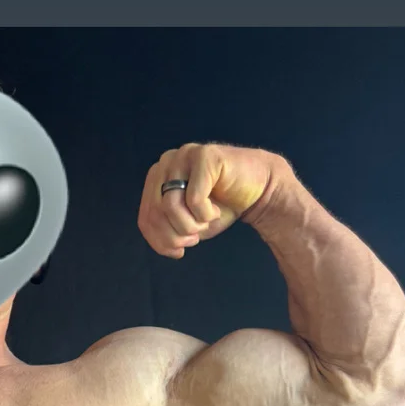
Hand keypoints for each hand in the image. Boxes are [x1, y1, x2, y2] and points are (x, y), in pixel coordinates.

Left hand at [137, 143, 289, 259]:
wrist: (259, 191)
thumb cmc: (222, 207)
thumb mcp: (187, 224)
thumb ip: (167, 231)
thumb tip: (161, 244)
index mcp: (157, 177)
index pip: (145, 217)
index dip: (160, 242)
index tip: (180, 249)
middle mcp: (166, 162)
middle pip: (155, 212)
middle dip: (174, 236)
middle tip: (194, 238)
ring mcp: (184, 155)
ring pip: (170, 206)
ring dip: (190, 225)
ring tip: (206, 221)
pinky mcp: (204, 156)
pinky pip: (194, 198)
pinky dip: (205, 214)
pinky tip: (216, 209)